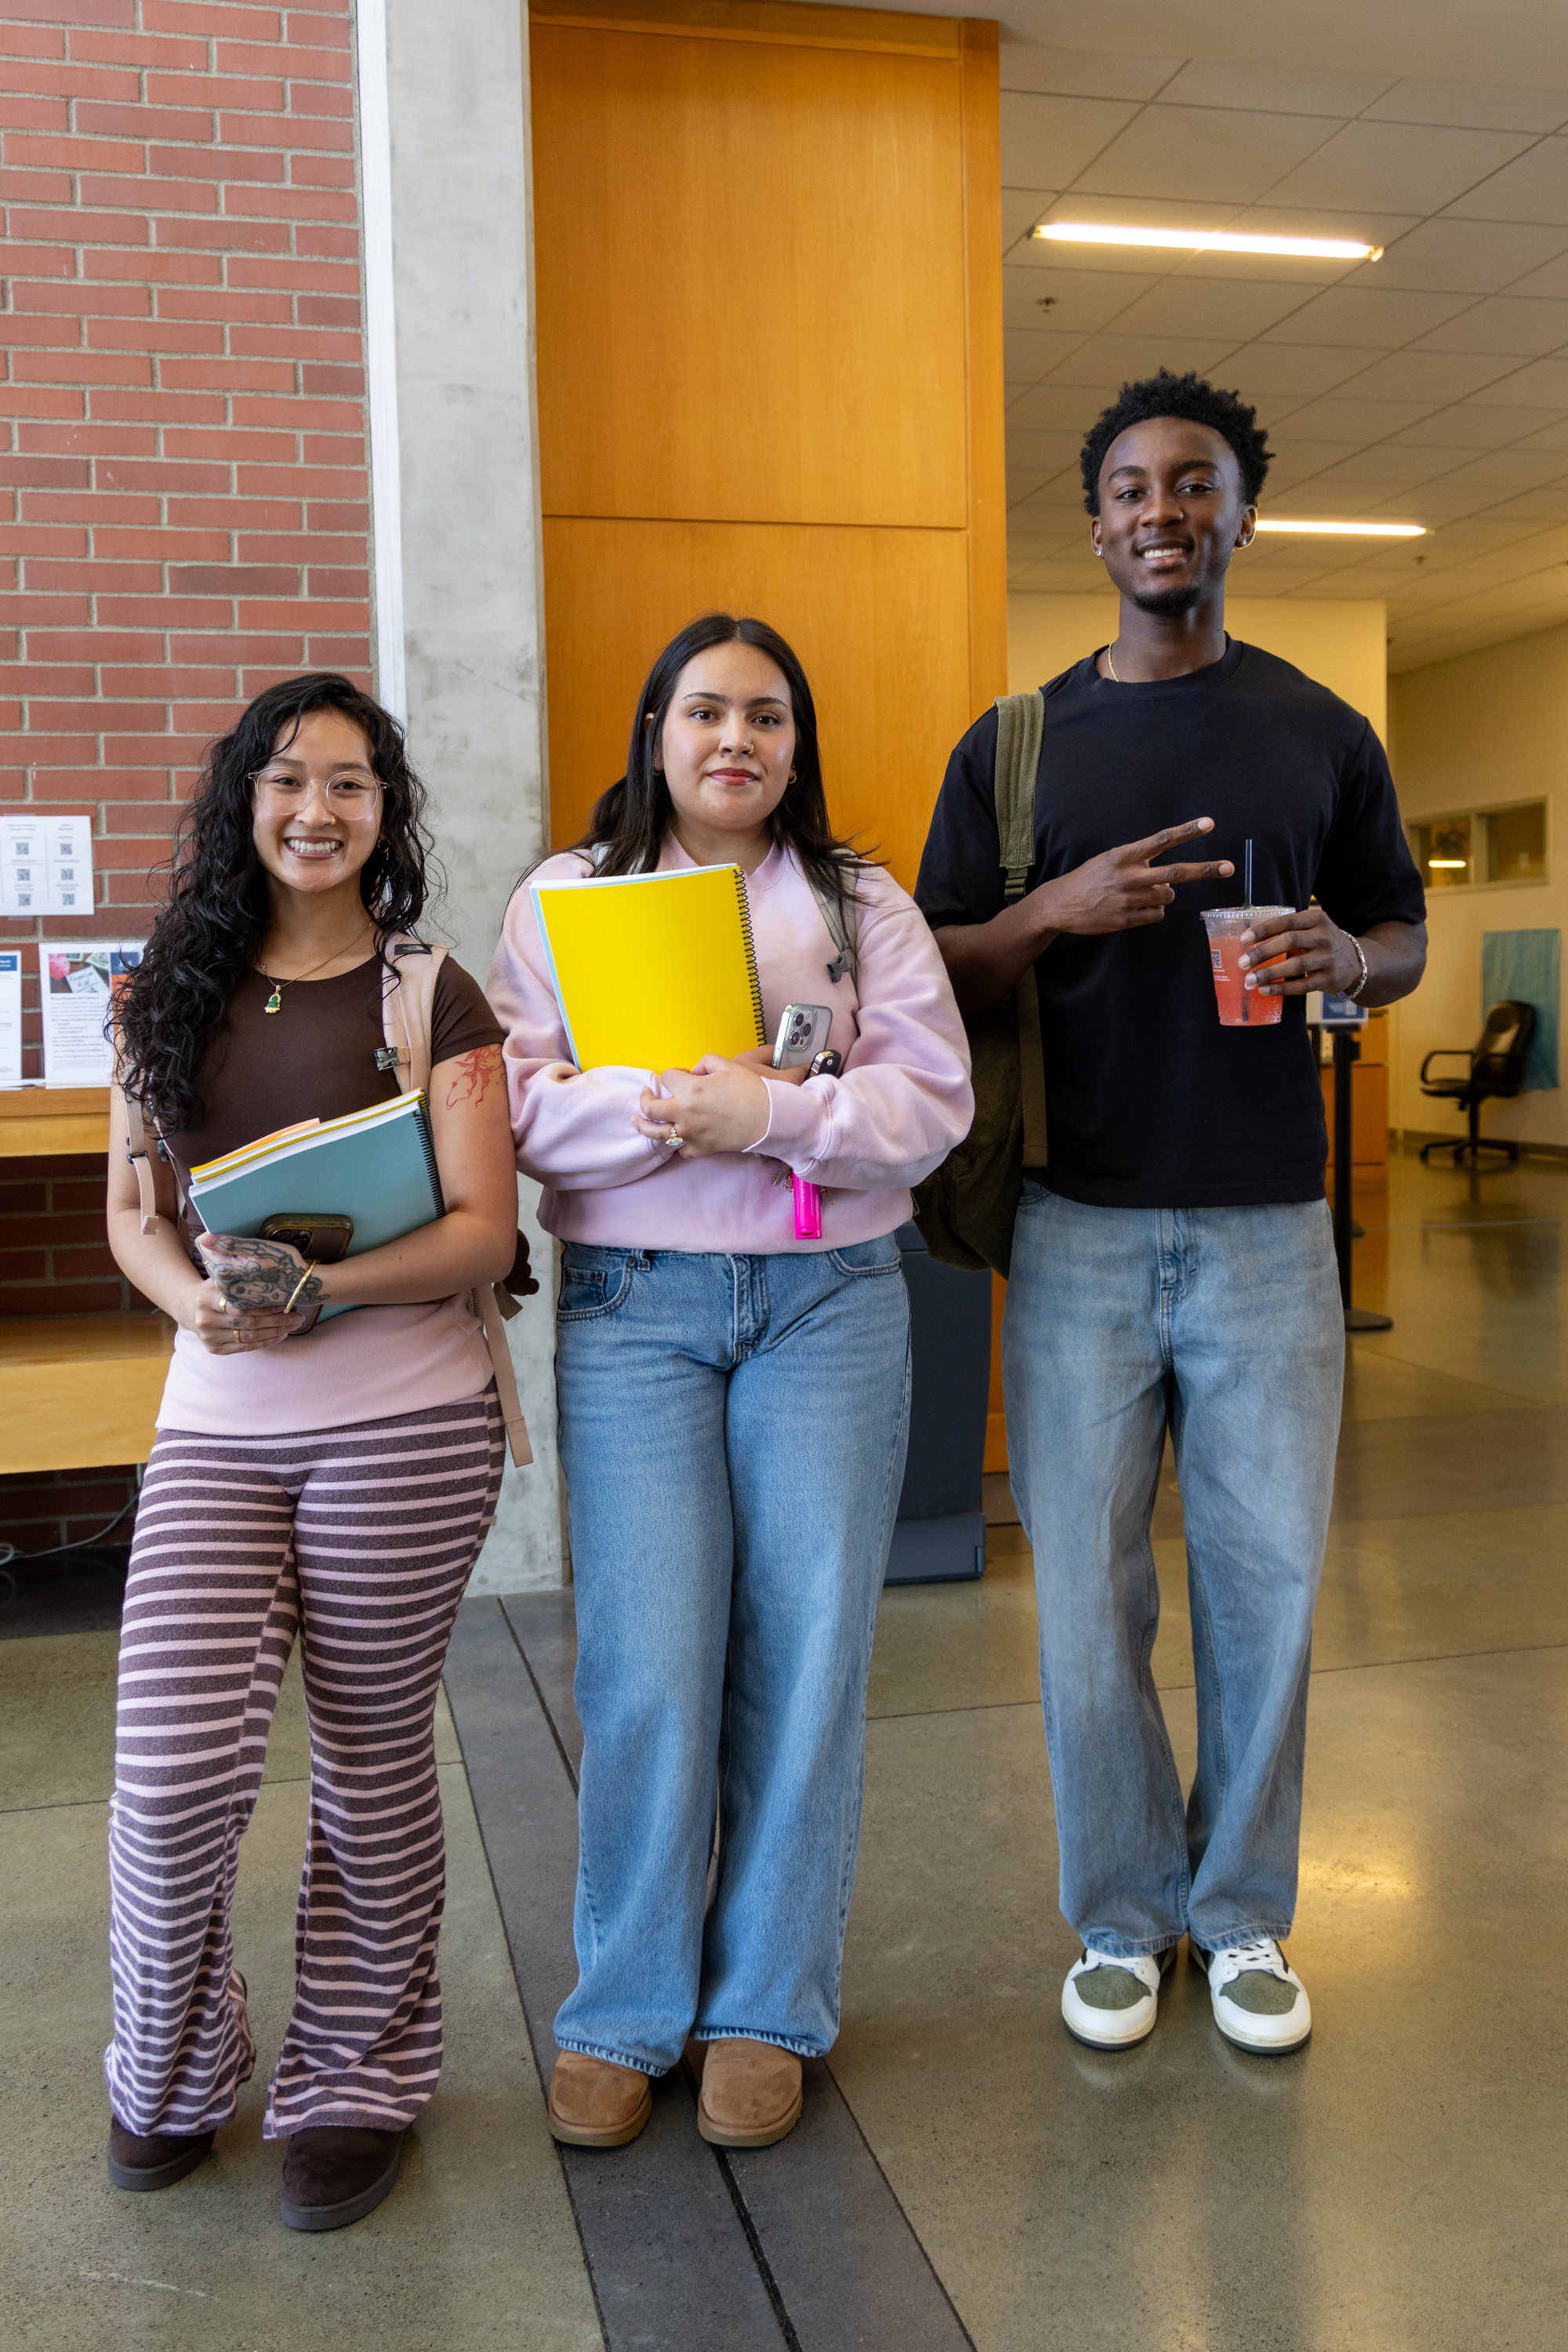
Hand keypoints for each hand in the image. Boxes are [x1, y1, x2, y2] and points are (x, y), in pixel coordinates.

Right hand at [192, 1232, 322, 1351]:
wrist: (189, 1306)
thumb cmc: (213, 1286)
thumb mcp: (217, 1272)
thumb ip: (223, 1258)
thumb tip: (213, 1234)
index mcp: (206, 1296)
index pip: (241, 1304)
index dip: (266, 1305)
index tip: (287, 1300)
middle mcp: (205, 1319)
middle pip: (248, 1322)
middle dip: (277, 1320)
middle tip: (298, 1315)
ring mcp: (208, 1336)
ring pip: (249, 1337)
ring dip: (275, 1331)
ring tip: (294, 1324)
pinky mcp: (213, 1348)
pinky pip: (244, 1348)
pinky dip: (265, 1342)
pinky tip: (280, 1335)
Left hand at [635, 1049, 800, 1157]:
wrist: (772, 1118)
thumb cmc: (752, 1089)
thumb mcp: (728, 1065)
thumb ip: (705, 1062)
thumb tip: (694, 1071)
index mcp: (691, 1089)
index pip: (667, 1077)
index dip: (673, 1074)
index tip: (680, 1075)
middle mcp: (685, 1113)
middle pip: (650, 1108)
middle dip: (644, 1099)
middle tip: (645, 1095)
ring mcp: (691, 1134)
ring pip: (655, 1133)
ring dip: (643, 1125)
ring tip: (638, 1120)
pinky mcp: (701, 1149)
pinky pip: (680, 1150)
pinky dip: (677, 1143)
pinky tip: (676, 1137)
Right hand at [1038, 819, 1233, 935]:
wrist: (1060, 904)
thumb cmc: (1088, 879)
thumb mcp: (1109, 860)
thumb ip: (1137, 862)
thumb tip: (1167, 879)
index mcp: (1124, 856)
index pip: (1162, 840)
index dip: (1187, 831)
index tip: (1209, 824)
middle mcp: (1129, 875)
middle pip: (1176, 873)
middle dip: (1205, 870)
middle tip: (1228, 867)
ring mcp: (1128, 899)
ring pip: (1167, 897)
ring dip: (1163, 896)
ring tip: (1142, 894)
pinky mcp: (1127, 919)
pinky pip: (1157, 915)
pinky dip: (1153, 911)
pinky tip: (1134, 909)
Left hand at [1239, 906, 1361, 996]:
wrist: (1358, 961)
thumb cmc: (1323, 943)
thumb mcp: (1313, 928)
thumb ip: (1289, 930)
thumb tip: (1250, 942)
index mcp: (1317, 919)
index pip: (1287, 921)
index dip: (1264, 930)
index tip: (1244, 939)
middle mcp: (1324, 937)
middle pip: (1289, 941)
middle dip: (1262, 952)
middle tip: (1242, 962)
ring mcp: (1328, 959)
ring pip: (1294, 965)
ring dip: (1269, 973)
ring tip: (1249, 980)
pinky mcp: (1329, 979)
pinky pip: (1302, 986)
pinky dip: (1281, 988)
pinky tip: (1265, 990)